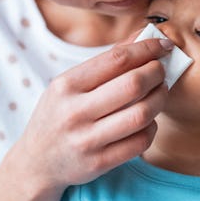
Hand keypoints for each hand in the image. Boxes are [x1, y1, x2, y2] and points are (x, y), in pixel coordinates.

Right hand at [8, 38, 171, 190]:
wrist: (36, 163)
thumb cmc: (57, 117)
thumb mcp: (68, 86)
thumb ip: (104, 63)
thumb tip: (142, 37)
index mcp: (66, 86)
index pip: (117, 59)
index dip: (147, 49)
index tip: (163, 46)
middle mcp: (74, 112)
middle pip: (133, 85)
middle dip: (157, 73)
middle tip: (162, 71)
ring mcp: (87, 140)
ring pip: (141, 114)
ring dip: (159, 100)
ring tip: (159, 93)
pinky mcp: (99, 163)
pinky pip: (140, 142)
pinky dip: (152, 128)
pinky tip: (148, 121)